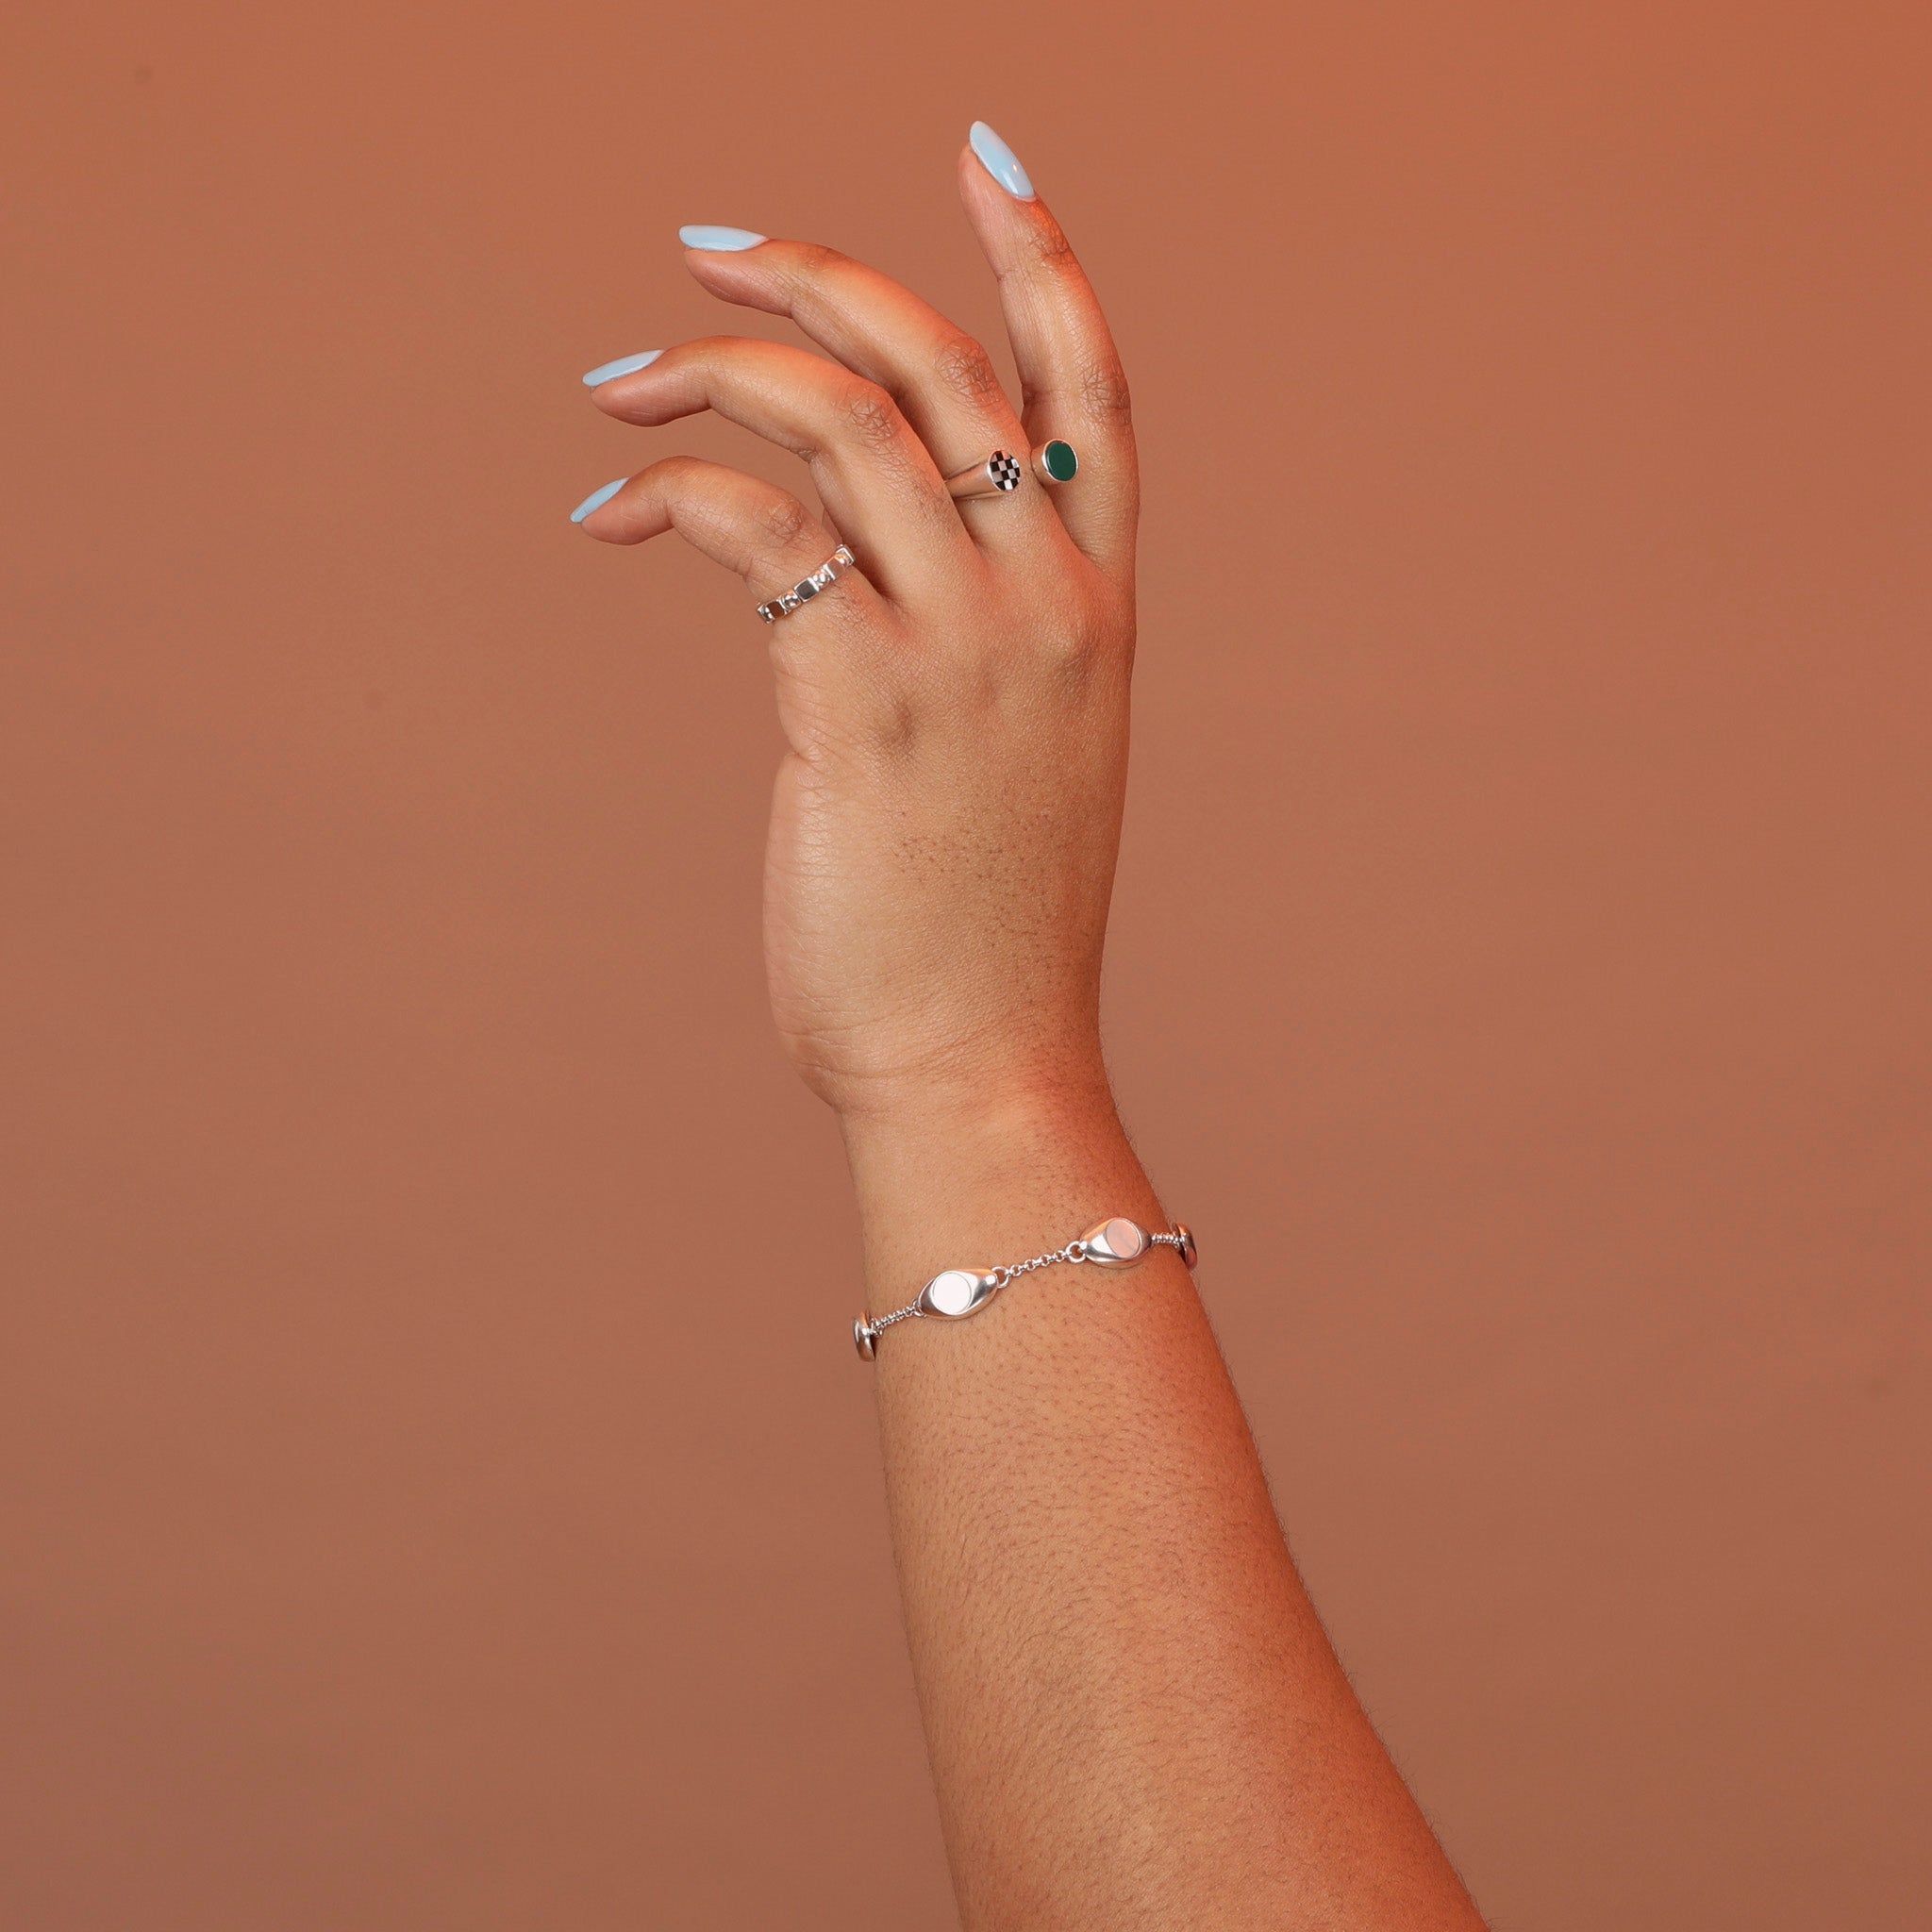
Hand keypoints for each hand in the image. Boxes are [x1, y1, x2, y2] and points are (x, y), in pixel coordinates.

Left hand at [574, 125, 1136, 1124]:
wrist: (982, 1059)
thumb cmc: (988, 926)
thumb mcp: (1026, 758)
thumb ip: (981, 640)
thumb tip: (848, 554)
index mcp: (1101, 613)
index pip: (1094, 393)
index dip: (1043, 261)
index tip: (983, 158)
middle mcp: (1047, 605)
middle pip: (945, 366)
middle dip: (823, 279)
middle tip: (710, 243)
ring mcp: (963, 647)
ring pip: (841, 421)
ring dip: (713, 366)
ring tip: (621, 380)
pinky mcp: (858, 697)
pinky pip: (753, 528)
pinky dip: (666, 493)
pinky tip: (608, 511)